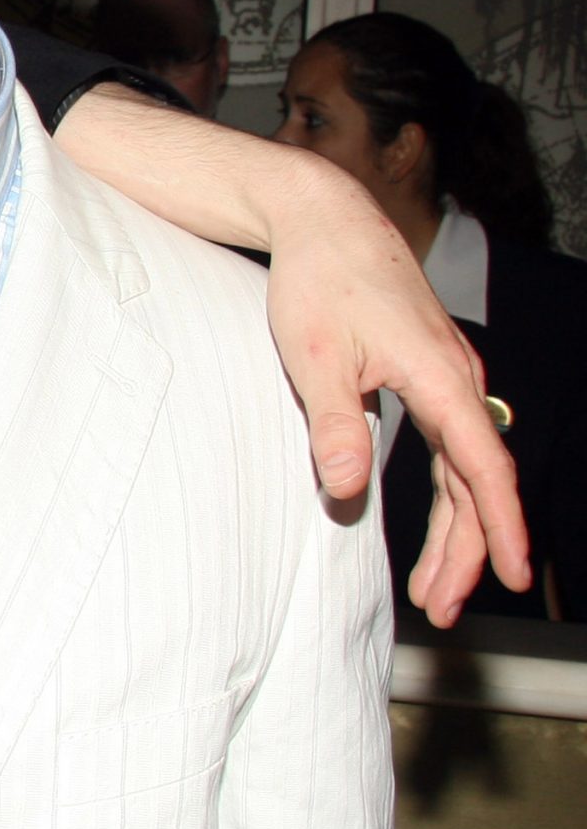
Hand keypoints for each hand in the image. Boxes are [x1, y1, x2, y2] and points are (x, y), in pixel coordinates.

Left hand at [51, 83, 527, 622]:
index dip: (500, 527)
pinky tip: (437, 523)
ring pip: (465, 466)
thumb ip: (336, 423)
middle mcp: (457, 379)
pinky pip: (452, 444)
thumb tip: (347, 489)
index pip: (482, 468)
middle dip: (468, 549)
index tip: (513, 576)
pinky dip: (446, 490)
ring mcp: (447, 376)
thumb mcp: (314, 357)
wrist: (326, 222)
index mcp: (438, 377)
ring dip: (455, 527)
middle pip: (476, 480)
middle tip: (447, 607)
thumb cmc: (317, 282)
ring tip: (435, 586)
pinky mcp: (430, 372)